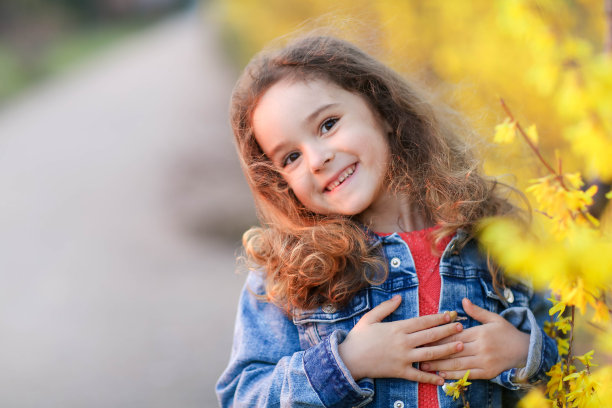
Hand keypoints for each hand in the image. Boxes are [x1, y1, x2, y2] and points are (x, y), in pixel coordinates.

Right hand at [338, 295, 463, 383]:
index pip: (422, 321)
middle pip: (430, 335)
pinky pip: (418, 376)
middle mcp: (403, 342)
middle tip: (461, 327)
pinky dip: (431, 378)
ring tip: (460, 346)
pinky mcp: (399, 371)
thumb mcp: (370, 318)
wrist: (349, 359)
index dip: (438, 318)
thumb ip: (386, 307)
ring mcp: (403, 358)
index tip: (450, 315)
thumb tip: (399, 298)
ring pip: (429, 354)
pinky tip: (442, 379)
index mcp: (397, 327)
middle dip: (447, 331)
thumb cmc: (359, 337)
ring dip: (446, 350)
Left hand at [420, 298, 529, 379]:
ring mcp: (484, 361)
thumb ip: (477, 311)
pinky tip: (441, 374)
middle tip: (418, 353)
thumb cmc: (506, 332)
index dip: (439, 337)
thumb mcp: (494, 318)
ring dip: (440, 365)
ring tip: (424, 365)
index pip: (455, 335)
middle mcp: (481, 347)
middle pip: (453, 350)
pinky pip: (467, 374)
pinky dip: (453, 375)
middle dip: (434, 352)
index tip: (424, 337)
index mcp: (481, 333)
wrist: (525, 351)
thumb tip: (463, 301)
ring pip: (458, 363)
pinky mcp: (487, 373)